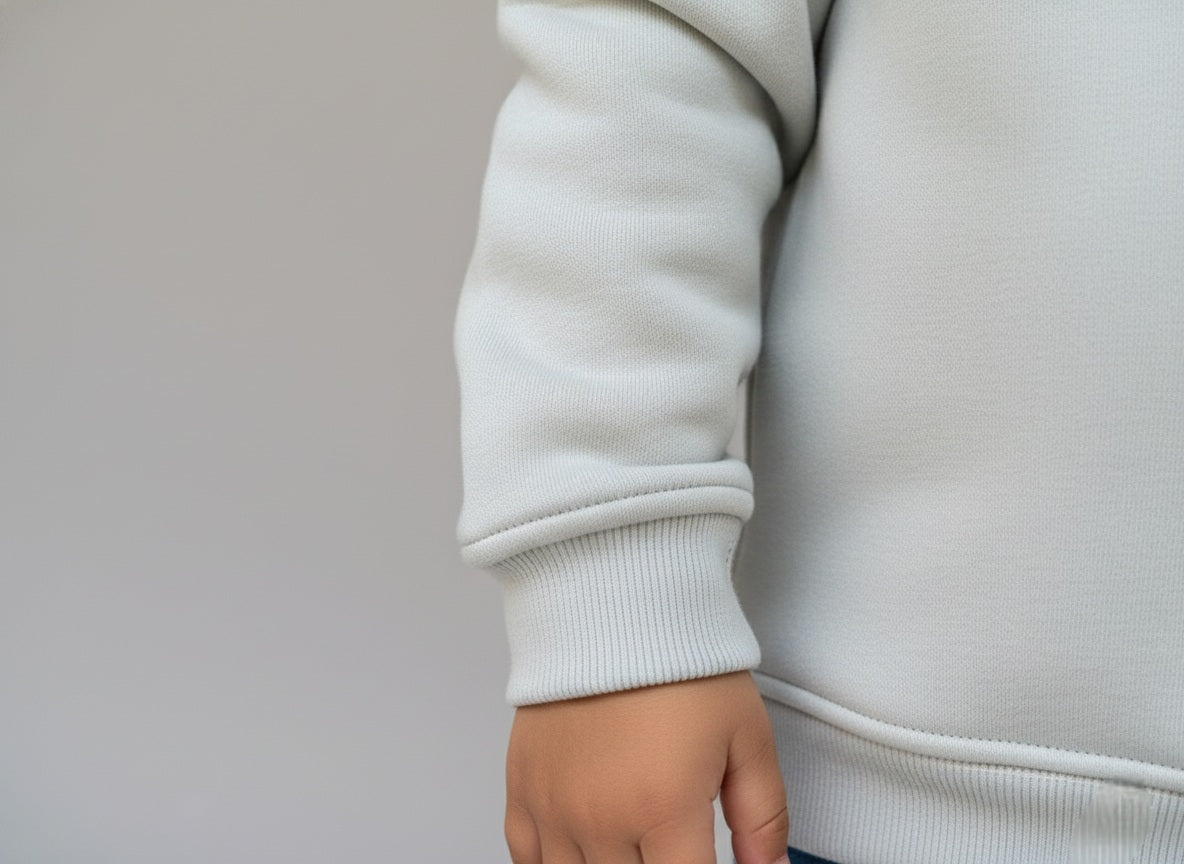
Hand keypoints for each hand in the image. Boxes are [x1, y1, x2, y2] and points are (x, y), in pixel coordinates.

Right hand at [504, 669, 789, 863]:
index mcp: (663, 808)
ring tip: (634, 847)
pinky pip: (526, 859)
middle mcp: (601, 817)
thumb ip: (763, 817)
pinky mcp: (523, 788)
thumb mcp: (747, 737)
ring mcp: (554, 807)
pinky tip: (583, 852)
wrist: (614, 603)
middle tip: (670, 847)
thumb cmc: (679, 662)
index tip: (703, 862)